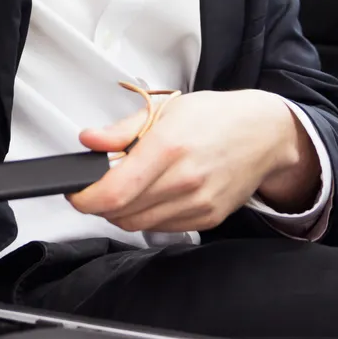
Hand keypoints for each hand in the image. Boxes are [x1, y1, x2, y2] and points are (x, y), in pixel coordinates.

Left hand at [67, 89, 318, 232]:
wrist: (263, 134)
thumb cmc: (213, 117)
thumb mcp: (163, 110)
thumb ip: (121, 130)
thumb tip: (88, 140)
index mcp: (168, 148)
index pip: (115, 191)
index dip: (85, 198)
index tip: (74, 192)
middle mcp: (184, 181)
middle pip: (122, 213)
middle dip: (99, 204)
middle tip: (93, 187)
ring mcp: (198, 204)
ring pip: (139, 224)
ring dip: (120, 212)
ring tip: (120, 188)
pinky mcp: (207, 219)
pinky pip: (162, 228)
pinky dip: (145, 216)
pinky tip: (148, 195)